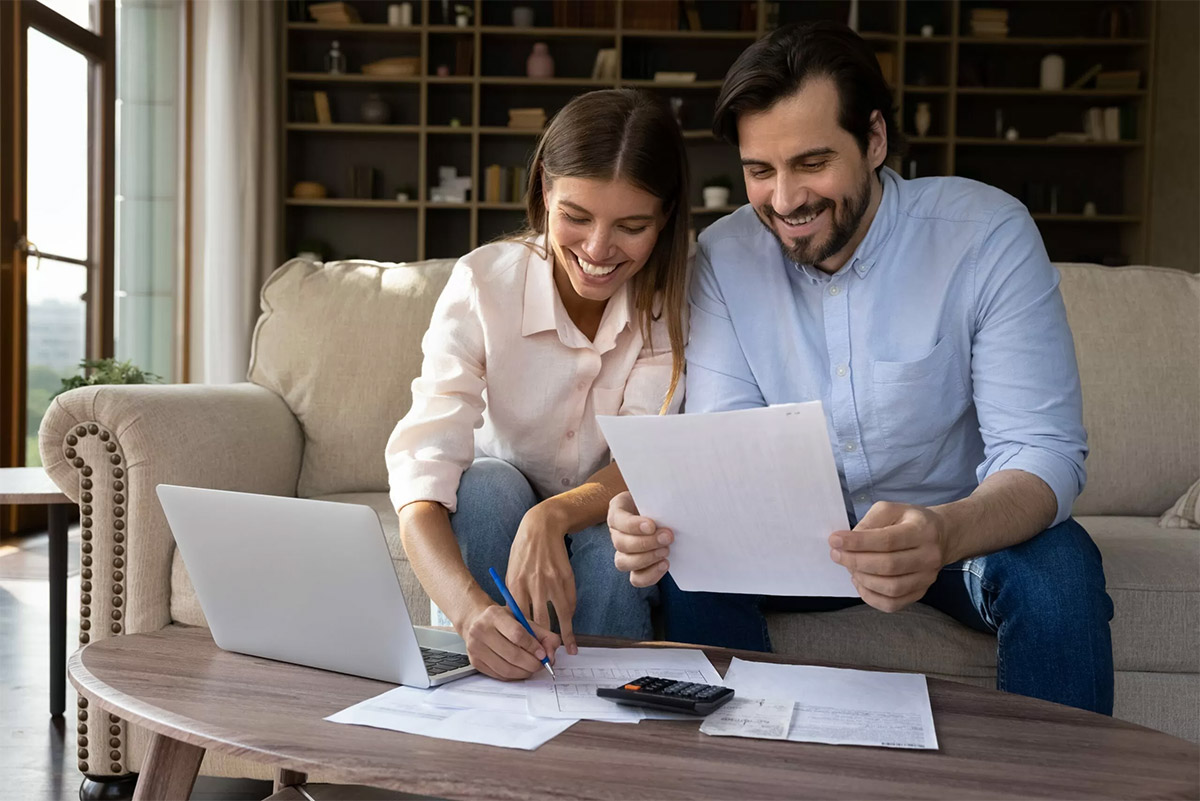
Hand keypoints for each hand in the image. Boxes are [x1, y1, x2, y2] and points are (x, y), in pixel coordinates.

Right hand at [457, 602, 560, 680]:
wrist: (476, 621)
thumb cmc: (503, 621)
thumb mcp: (523, 620)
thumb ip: (542, 634)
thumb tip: (551, 653)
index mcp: (494, 615)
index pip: (517, 634)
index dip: (533, 647)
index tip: (543, 654)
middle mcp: (481, 630)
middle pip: (512, 654)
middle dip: (532, 663)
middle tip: (541, 664)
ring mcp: (476, 647)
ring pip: (506, 668)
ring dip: (524, 672)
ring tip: (532, 667)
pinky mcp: (475, 662)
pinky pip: (499, 675)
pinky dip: (514, 676)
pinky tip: (520, 670)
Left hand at [506, 504, 577, 653]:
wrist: (541, 528)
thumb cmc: (523, 552)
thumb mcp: (511, 573)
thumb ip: (514, 596)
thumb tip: (517, 621)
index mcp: (515, 586)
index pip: (519, 620)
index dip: (524, 639)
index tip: (528, 652)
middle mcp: (534, 586)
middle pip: (539, 623)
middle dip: (544, 643)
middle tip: (548, 658)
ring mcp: (552, 583)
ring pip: (559, 617)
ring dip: (564, 636)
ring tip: (568, 650)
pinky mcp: (566, 579)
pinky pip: (569, 603)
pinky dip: (570, 616)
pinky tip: (571, 626)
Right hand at [607, 491, 672, 587]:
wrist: (666, 512)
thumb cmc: (660, 499)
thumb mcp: (657, 492)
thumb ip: (660, 495)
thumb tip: (673, 501)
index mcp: (618, 510)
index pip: (617, 519)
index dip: (633, 525)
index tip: (652, 525)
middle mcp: (617, 532)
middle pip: (620, 544)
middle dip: (646, 543)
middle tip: (668, 537)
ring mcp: (624, 552)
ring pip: (623, 563)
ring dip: (646, 559)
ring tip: (666, 551)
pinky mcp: (635, 567)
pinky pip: (636, 578)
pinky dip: (650, 575)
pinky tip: (665, 564)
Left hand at [828, 501, 948, 612]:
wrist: (940, 536)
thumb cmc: (909, 521)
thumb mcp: (890, 510)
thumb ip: (869, 522)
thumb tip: (848, 542)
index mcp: (922, 530)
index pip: (887, 540)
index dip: (858, 542)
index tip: (834, 540)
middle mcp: (929, 556)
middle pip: (888, 566)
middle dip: (855, 561)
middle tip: (836, 554)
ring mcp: (927, 578)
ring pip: (890, 588)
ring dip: (862, 579)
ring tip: (849, 567)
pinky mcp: (920, 593)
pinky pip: (892, 604)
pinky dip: (870, 596)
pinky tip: (860, 581)